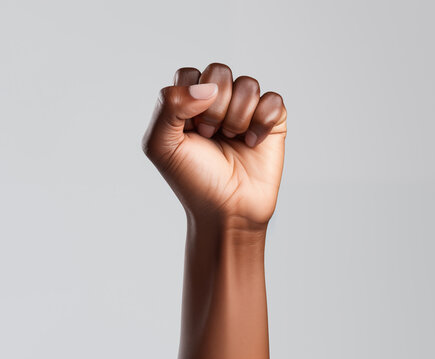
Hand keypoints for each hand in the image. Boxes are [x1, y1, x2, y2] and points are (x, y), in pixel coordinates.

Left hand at [142, 63, 286, 225]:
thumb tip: (206, 87)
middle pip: (219, 72)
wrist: (227, 210)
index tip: (191, 130)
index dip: (190, 100)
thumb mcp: (161, 145)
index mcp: (188, 102)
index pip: (190, 74)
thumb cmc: (193, 180)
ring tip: (232, 140)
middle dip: (215, 107)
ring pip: (248, 84)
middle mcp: (217, 101)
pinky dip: (262, 122)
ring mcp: (246, 109)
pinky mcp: (272, 121)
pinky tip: (253, 143)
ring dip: (238, 117)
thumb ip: (168, 105)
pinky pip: (274, 100)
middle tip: (211, 135)